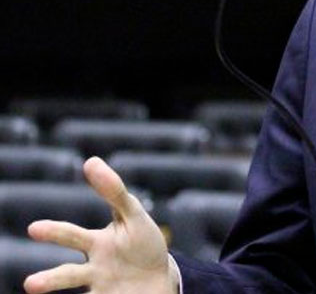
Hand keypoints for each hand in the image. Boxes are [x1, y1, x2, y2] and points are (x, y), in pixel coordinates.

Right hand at [24, 156, 177, 293]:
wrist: (158, 279)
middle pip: (69, 274)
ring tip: (34, 289)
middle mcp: (93, 268)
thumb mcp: (134, 216)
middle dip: (50, 280)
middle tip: (30, 280)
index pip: (73, 236)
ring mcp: (100, 287)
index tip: (34, 230)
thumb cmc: (143, 244)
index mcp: (96, 244)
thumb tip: (90, 161)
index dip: (55, 233)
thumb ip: (115, 192)